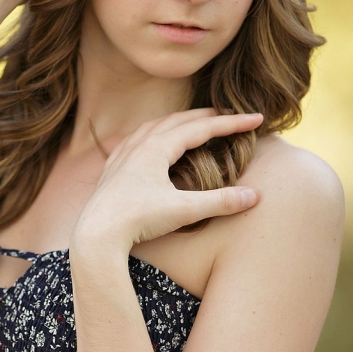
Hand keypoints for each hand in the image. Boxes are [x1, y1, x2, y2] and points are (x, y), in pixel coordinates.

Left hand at [72, 108, 263, 252]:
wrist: (96, 235)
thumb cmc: (138, 220)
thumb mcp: (183, 211)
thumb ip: (219, 202)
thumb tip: (255, 195)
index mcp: (157, 147)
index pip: (202, 127)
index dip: (232, 123)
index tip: (257, 119)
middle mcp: (139, 144)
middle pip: (180, 120)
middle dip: (210, 117)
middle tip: (233, 116)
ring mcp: (123, 154)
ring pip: (156, 126)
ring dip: (180, 121)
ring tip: (197, 123)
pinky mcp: (113, 168)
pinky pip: (137, 139)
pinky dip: (155, 133)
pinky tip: (153, 141)